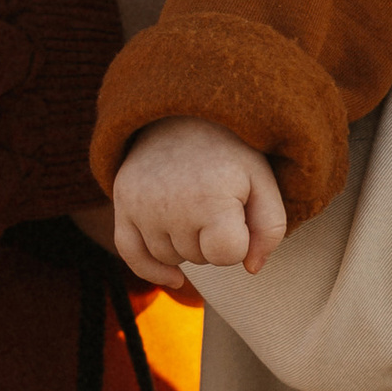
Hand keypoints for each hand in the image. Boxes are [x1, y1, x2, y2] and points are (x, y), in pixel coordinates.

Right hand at [113, 117, 288, 286]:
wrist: (181, 112)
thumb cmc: (229, 152)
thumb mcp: (263, 180)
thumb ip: (270, 228)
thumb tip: (252, 269)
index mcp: (210, 198)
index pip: (227, 255)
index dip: (239, 239)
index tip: (239, 212)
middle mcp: (170, 205)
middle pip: (199, 259)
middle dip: (211, 239)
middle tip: (214, 199)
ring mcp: (140, 205)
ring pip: (169, 258)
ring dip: (186, 244)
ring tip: (194, 203)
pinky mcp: (121, 202)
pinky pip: (130, 254)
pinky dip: (152, 270)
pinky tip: (175, 277)